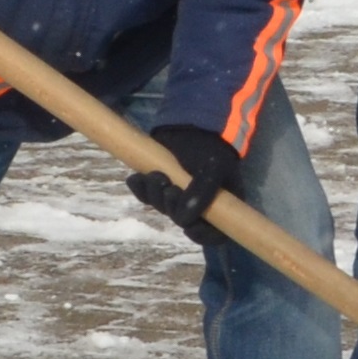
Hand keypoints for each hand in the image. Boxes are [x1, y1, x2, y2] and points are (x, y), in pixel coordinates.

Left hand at [132, 124, 242, 249]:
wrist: (191, 123)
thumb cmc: (211, 147)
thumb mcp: (214, 168)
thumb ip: (203, 193)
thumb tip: (184, 221)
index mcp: (221, 206)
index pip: (213, 234)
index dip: (201, 235)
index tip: (189, 226)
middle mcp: (199, 206)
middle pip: (182, 221)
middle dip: (172, 207)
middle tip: (169, 188)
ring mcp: (177, 196)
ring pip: (162, 208)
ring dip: (155, 194)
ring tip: (155, 174)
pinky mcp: (158, 186)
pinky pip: (145, 196)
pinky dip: (139, 188)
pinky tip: (136, 177)